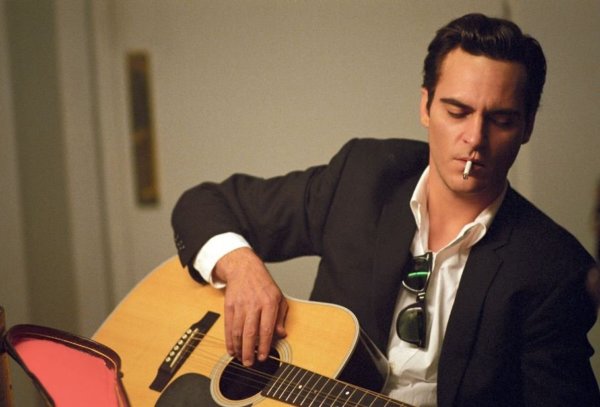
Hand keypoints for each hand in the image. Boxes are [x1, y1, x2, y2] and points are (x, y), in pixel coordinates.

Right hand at [214, 247, 287, 365]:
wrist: (244, 269)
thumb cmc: (264, 285)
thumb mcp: (279, 297)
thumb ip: (281, 317)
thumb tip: (281, 334)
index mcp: (269, 303)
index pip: (266, 328)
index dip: (265, 345)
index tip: (263, 357)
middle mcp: (254, 305)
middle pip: (250, 332)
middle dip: (249, 351)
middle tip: (249, 363)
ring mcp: (240, 305)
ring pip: (237, 331)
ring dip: (239, 348)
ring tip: (241, 358)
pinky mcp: (229, 306)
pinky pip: (228, 326)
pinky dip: (229, 340)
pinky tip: (231, 349)